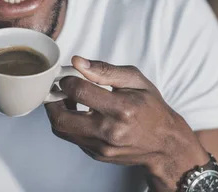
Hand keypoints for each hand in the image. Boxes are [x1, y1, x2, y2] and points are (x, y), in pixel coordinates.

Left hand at [44, 56, 209, 191]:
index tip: (68, 76)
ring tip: (67, 100)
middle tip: (57, 89)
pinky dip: (70, 124)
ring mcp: (102, 146)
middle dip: (52, 100)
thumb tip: (77, 62)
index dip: (67, 80)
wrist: (164, 143)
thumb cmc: (151, 108)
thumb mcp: (135, 80)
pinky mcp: (97, 154)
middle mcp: (110, 131)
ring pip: (62, 130)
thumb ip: (105, 70)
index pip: (79, 91)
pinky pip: (72, 138)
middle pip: (61, 117)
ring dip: (58, 112)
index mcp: (122, 108)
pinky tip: (80, 113)